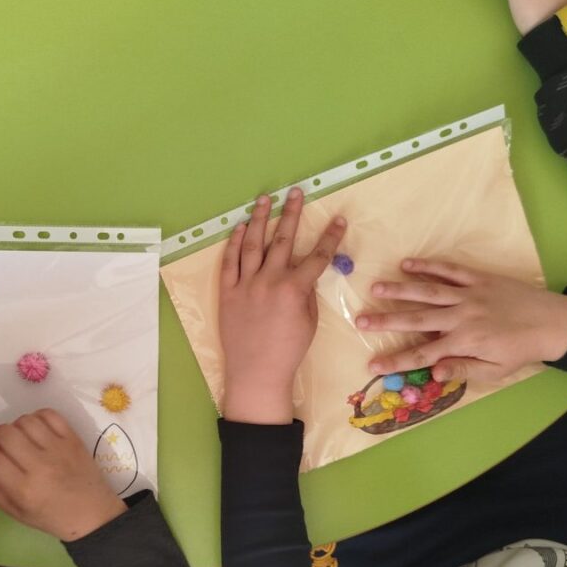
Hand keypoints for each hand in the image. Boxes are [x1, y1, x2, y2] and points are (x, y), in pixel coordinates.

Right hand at [0, 409, 126, 541]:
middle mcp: (41, 466)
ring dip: (15, 426)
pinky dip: (37, 417)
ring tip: (19, 438)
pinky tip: (36, 430)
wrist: (92, 514)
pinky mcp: (73, 438)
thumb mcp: (15, 511)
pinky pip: (49, 414)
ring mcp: (59, 449)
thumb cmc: (50, 516)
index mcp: (24, 490)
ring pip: (26, 421)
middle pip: (6, 434)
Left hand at [219, 188, 346, 424]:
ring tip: (265, 200)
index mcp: (294, 290)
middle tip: (296, 193)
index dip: (330, 237)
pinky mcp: (227, 292)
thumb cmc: (288, 351)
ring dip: (260, 219)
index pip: (317, 256)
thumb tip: (305, 273)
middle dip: (292, 214)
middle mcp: (269, 281)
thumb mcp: (309, 322)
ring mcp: (245, 285)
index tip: (339, 220)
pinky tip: (240, 228)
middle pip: (283, 240)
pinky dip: (235, 243)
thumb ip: (307, 293)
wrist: (256, 373)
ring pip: (253, 244)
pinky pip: (230, 262)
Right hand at [356, 259, 566, 383]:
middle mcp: (461, 317)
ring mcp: (469, 295)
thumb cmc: (522, 350)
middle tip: (360, 320)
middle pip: (417, 319)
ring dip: (400, 289)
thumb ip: (463, 369)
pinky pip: (450, 270)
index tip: (372, 364)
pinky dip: (428, 266)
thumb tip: (435, 373)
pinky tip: (407, 264)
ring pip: (428, 291)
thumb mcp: (496, 371)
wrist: (555, 322)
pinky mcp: (479, 279)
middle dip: (386, 320)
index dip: (395, 360)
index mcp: (464, 342)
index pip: (423, 355)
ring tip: (375, 287)